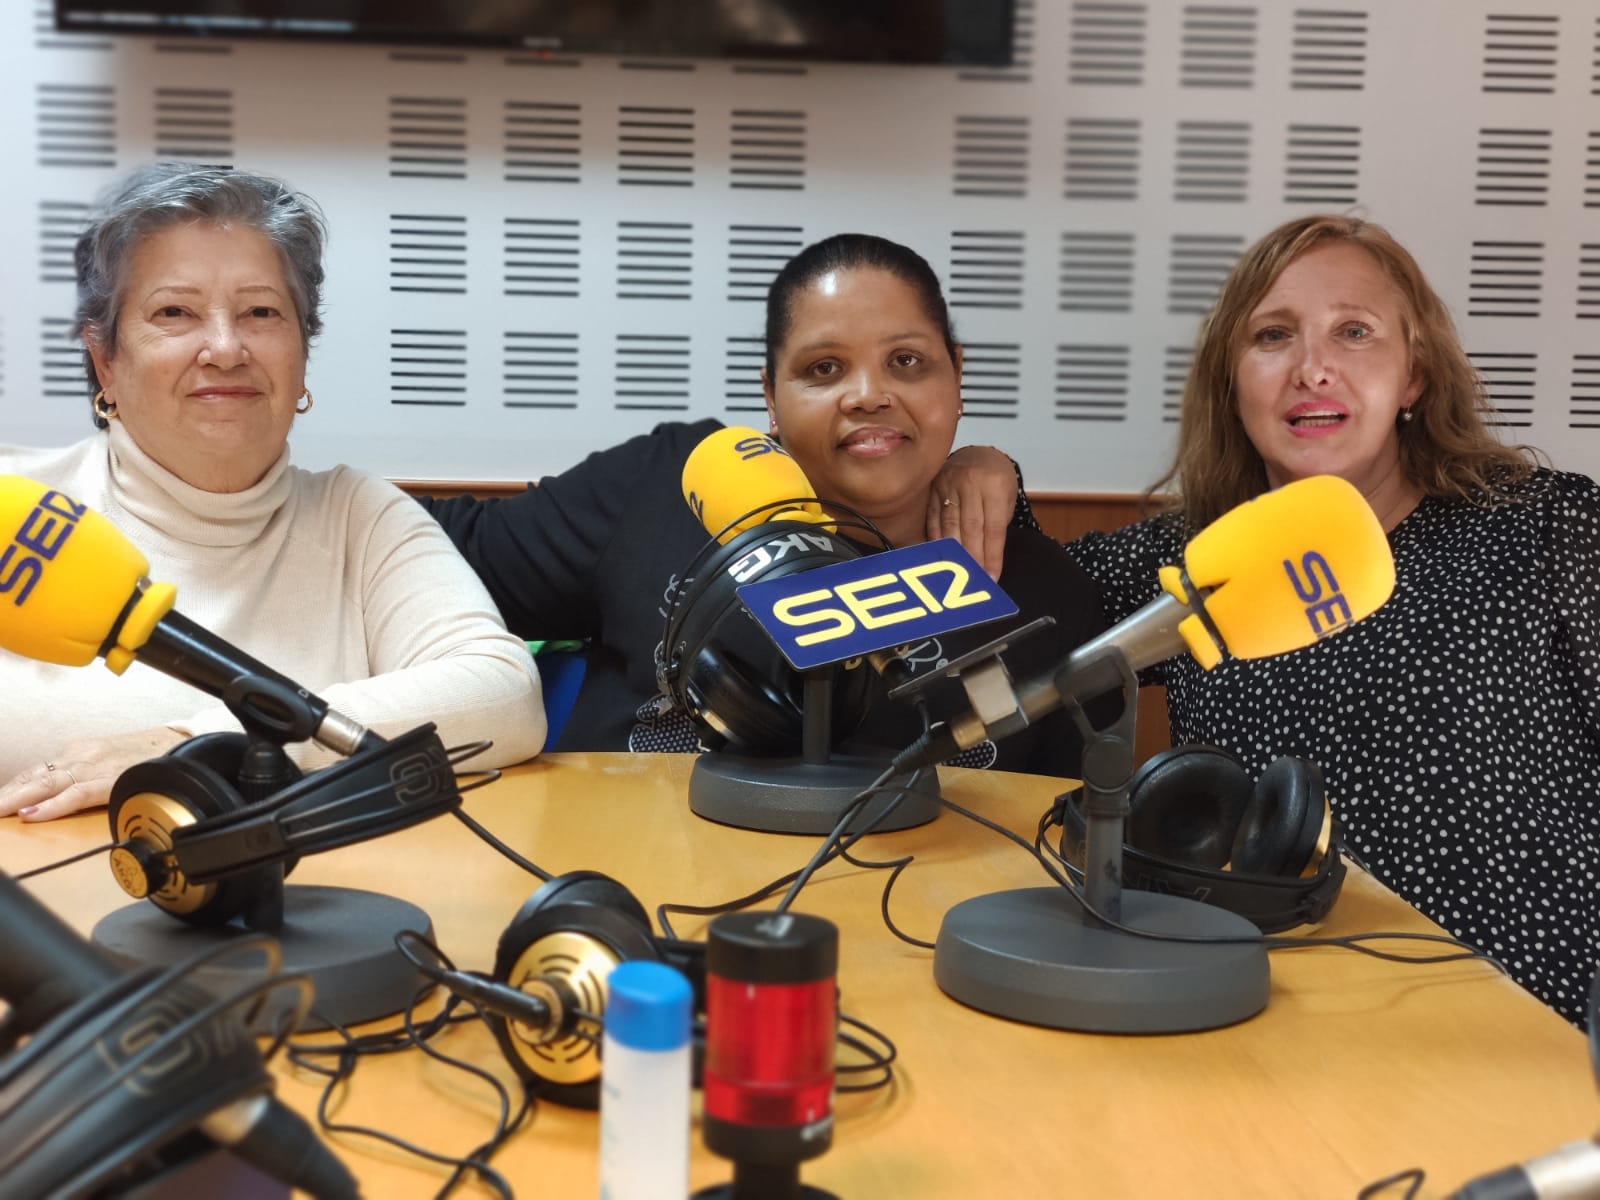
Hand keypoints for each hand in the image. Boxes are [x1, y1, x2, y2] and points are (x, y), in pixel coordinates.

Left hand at [0, 727, 188, 820]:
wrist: (186, 743)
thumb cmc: (150, 756)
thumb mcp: (111, 758)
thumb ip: (87, 773)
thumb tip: (63, 795)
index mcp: (81, 752)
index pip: (36, 771)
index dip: (11, 787)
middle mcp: (82, 756)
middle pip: (33, 777)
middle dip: (5, 793)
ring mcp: (95, 767)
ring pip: (46, 785)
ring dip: (16, 799)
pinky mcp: (111, 781)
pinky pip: (76, 795)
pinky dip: (52, 806)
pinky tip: (33, 815)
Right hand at [927, 445, 1016, 578]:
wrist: (978, 455)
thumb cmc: (997, 481)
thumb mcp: (1006, 498)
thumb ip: (997, 525)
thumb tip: (988, 561)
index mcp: (994, 485)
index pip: (993, 526)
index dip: (992, 554)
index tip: (991, 576)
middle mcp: (970, 482)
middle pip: (970, 527)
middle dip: (973, 557)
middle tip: (974, 580)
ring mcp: (948, 483)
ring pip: (950, 524)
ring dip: (954, 552)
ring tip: (957, 573)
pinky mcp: (932, 488)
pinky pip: (933, 517)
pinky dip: (936, 538)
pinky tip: (940, 555)